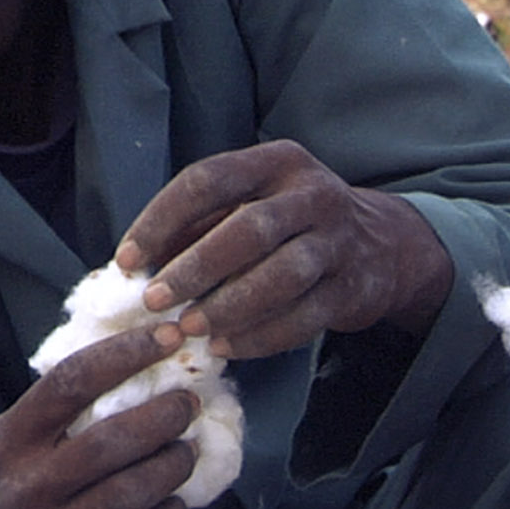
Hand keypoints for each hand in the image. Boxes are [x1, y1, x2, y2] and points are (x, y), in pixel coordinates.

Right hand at [0, 324, 198, 508]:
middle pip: (109, 440)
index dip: (127, 352)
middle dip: (163, 415)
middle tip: (188, 403)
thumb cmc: (23, 482)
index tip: (170, 335)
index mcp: (9, 439)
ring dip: (174, 464)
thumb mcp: (23, 439)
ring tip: (188, 449)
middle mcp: (26, 484)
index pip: (73, 380)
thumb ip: (66, 404)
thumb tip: (144, 349)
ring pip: (132, 491)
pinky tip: (172, 497)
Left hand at [115, 139, 452, 359]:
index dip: (161, 219)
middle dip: (196, 266)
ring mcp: (339, 241)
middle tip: (155, 301)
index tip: (127, 259)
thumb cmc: (290, 223)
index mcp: (277, 162)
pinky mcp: (354, 288)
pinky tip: (227, 346)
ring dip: (229, 305)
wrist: (382, 245)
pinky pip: (304, 317)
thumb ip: (197, 226)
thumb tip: (134, 266)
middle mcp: (312, 193)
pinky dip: (261, 336)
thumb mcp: (250, 203)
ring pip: (282, 275)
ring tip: (189, 329)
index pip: (209, 179)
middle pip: (250, 227)